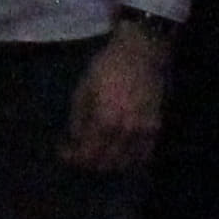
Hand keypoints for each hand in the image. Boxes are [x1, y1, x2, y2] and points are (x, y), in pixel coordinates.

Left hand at [61, 17, 172, 173]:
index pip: (87, 153)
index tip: (63, 153)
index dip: (73, 157)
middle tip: (78, 155)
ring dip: (108, 164)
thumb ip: (79, 118)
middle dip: (88, 163)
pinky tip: (119, 155)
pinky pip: (143, 156)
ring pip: (124, 163)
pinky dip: (130, 161)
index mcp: (104, 120)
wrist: (141, 54)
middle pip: (105, 162)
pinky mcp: (155, 129)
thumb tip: (74, 140)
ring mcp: (143, 132)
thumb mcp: (84, 89)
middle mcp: (125, 132)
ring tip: (96, 155)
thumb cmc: (107, 67)